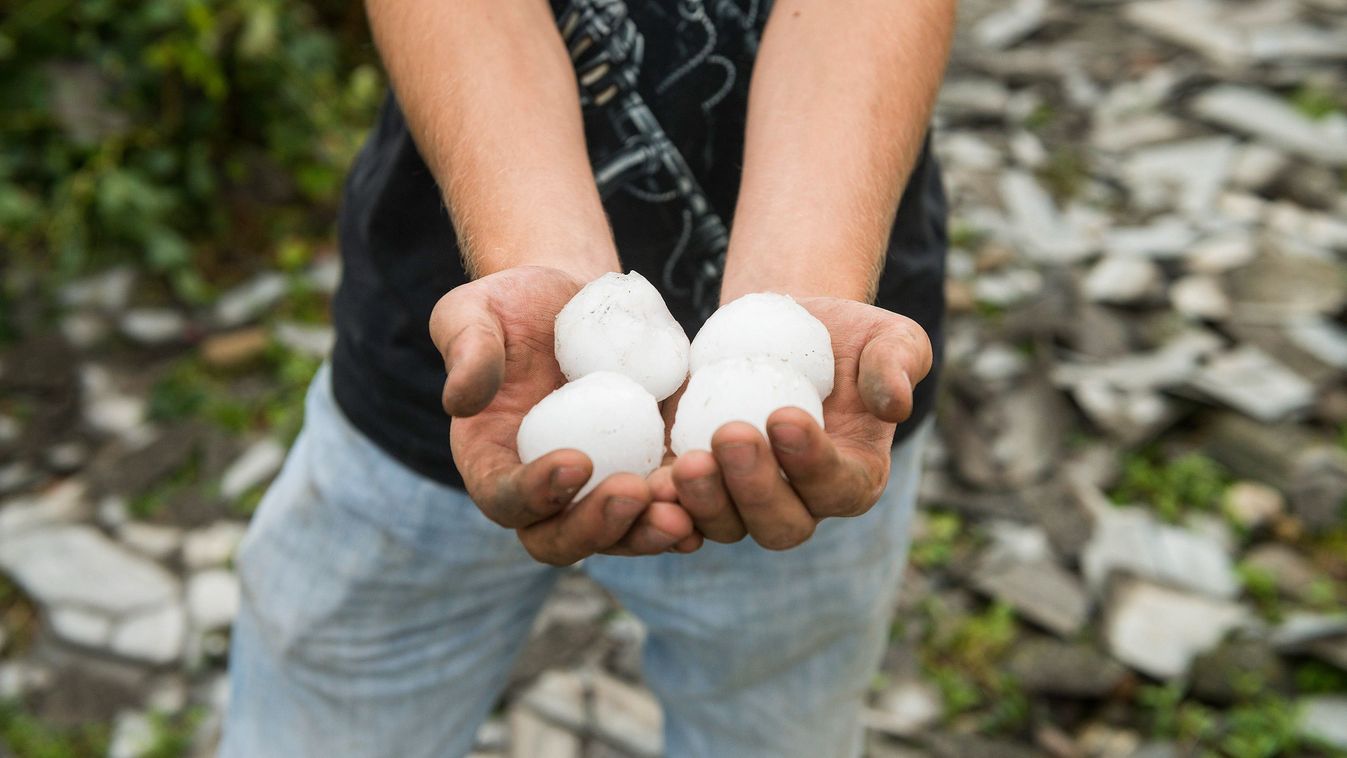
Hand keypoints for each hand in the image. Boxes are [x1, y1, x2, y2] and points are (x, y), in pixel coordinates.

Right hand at [430, 266, 700, 564]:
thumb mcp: (472, 313)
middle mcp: (543, 494)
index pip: (506, 500)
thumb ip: (465, 352)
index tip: (575, 461)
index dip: (536, 493)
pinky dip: (689, 511)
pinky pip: (664, 508)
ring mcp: (597, 490)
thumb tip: (460, 401)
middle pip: (562, 539)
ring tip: (682, 513)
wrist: (574, 300)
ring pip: (620, 536)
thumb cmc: (512, 305)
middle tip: (636, 492)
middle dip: (600, 526)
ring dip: (649, 532)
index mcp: (492, 464)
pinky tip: (715, 498)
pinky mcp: (644, 473)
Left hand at [650, 297, 931, 549]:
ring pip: (726, 526)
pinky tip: (647, 484)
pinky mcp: (699, 488)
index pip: (838, 486)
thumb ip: (900, 364)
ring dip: (704, 502)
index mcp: (854, 478)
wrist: (777, 332)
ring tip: (685, 463)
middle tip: (730, 436)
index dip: (812, 462)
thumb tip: (895, 403)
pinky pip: (680, 513)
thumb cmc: (845, 337)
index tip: (785, 416)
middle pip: (780, 524)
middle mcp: (801, 504)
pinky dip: (663, 508)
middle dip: (755, 489)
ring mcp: (744, 503)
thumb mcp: (890, 336)